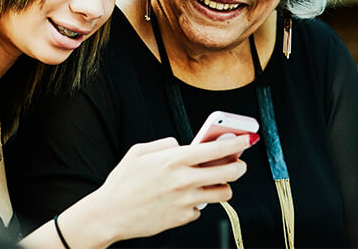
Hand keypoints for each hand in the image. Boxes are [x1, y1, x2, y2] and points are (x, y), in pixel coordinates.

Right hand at [85, 135, 251, 241]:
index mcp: (175, 159)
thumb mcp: (140, 151)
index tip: (247, 139)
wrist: (110, 214)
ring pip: (223, 193)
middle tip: (238, 164)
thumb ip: (166, 144)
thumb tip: (184, 145)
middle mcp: (185, 180)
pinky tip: (185, 199)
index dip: (238, 142)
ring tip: (215, 182)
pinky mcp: (184, 218)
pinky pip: (202, 209)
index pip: (217, 148)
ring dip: (224, 186)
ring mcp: (187, 201)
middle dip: (240, 166)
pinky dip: (199, 203)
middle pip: (230, 172)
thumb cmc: (123, 182)